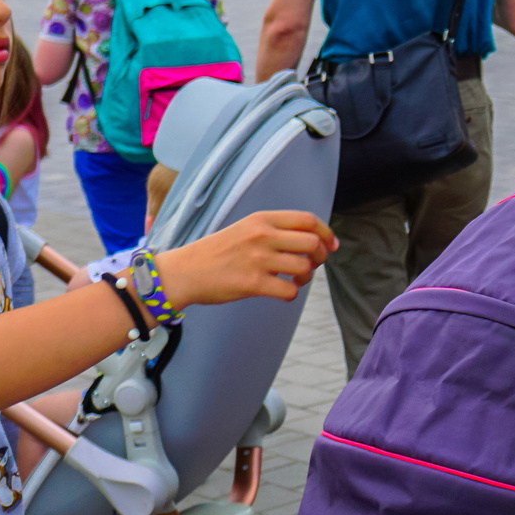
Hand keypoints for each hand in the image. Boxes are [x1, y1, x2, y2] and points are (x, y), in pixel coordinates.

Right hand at [158, 211, 336, 307]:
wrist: (183, 272)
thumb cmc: (216, 252)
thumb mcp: (245, 229)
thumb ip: (274, 230)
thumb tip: (311, 240)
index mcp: (262, 219)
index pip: (308, 220)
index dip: (326, 233)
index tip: (331, 245)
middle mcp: (262, 236)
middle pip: (312, 242)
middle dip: (320, 256)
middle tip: (311, 266)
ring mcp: (257, 259)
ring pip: (304, 267)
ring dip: (306, 277)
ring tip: (294, 280)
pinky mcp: (252, 283)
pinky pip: (289, 291)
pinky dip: (291, 295)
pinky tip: (282, 293)